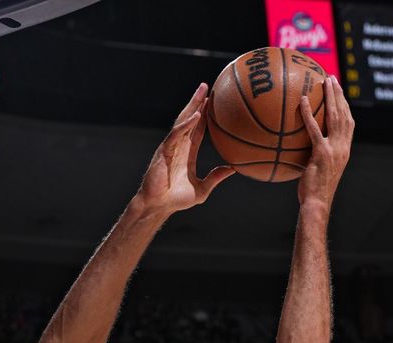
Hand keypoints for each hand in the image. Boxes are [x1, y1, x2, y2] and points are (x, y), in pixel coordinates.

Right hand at [136, 83, 233, 213]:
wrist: (158, 206)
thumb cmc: (176, 199)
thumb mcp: (202, 189)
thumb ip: (216, 177)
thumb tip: (233, 169)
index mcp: (187, 152)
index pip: (198, 129)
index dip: (206, 115)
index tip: (214, 101)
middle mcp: (179, 146)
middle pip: (189, 118)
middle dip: (197, 102)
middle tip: (208, 86)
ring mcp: (171, 147)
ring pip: (182, 121)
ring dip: (192, 106)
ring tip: (202, 92)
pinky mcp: (164, 152)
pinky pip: (176, 134)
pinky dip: (185, 125)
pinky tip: (195, 116)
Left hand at [298, 76, 354, 208]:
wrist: (317, 203)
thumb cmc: (313, 192)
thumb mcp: (319, 171)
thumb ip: (315, 157)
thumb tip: (301, 147)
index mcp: (344, 150)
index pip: (348, 123)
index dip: (345, 105)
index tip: (339, 92)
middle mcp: (343, 147)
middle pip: (344, 114)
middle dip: (339, 94)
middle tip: (332, 78)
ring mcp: (334, 149)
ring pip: (334, 117)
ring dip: (330, 96)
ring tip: (324, 81)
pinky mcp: (322, 153)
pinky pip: (314, 129)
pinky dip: (308, 113)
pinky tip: (302, 100)